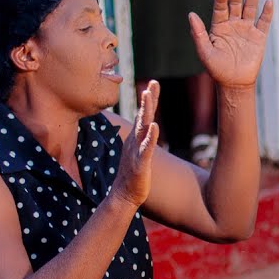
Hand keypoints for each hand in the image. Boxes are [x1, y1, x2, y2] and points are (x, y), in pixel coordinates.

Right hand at [113, 81, 159, 206]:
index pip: (143, 115)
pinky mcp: (140, 163)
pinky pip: (146, 148)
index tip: (153, 83)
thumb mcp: (138, 150)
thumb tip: (145, 124)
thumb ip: (141, 137)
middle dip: (148, 100)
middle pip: (142, 116)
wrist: (123, 195)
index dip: (148, 100)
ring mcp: (136, 151)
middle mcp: (135, 141)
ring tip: (149, 96)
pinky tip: (154, 126)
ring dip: (146, 111)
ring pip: (142, 128)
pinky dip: (150, 137)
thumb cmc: (132, 173)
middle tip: (152, 83)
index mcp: (136, 138)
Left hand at [190, 0, 273, 89]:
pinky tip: (268, 2)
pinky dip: (266, 13)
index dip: (221, 0)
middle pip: (235, 3)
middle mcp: (233, 24)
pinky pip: (263, 22)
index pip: (220, 8)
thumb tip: (190, 14)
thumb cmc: (217, 69)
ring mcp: (247, 29)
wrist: (234, 83)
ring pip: (250, 7)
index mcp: (219, 26)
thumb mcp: (204, 51)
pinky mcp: (259, 37)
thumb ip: (198, 33)